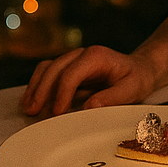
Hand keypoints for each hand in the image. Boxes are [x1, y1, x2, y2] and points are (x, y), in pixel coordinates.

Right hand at [20, 45, 156, 116]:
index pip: (72, 73)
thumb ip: (112, 97)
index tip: (56, 112)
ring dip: (35, 87)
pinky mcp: (68, 67)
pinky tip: (31, 100)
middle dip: (42, 91)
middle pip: (54, 68)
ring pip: (46, 68)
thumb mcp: (132, 89)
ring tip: (28, 108)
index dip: (62, 93)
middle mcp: (81, 54)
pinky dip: (37, 85)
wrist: (139, 69)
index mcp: (96, 56)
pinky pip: (47, 73)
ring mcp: (72, 59)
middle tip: (34, 111)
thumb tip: (89, 107)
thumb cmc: (136, 79)